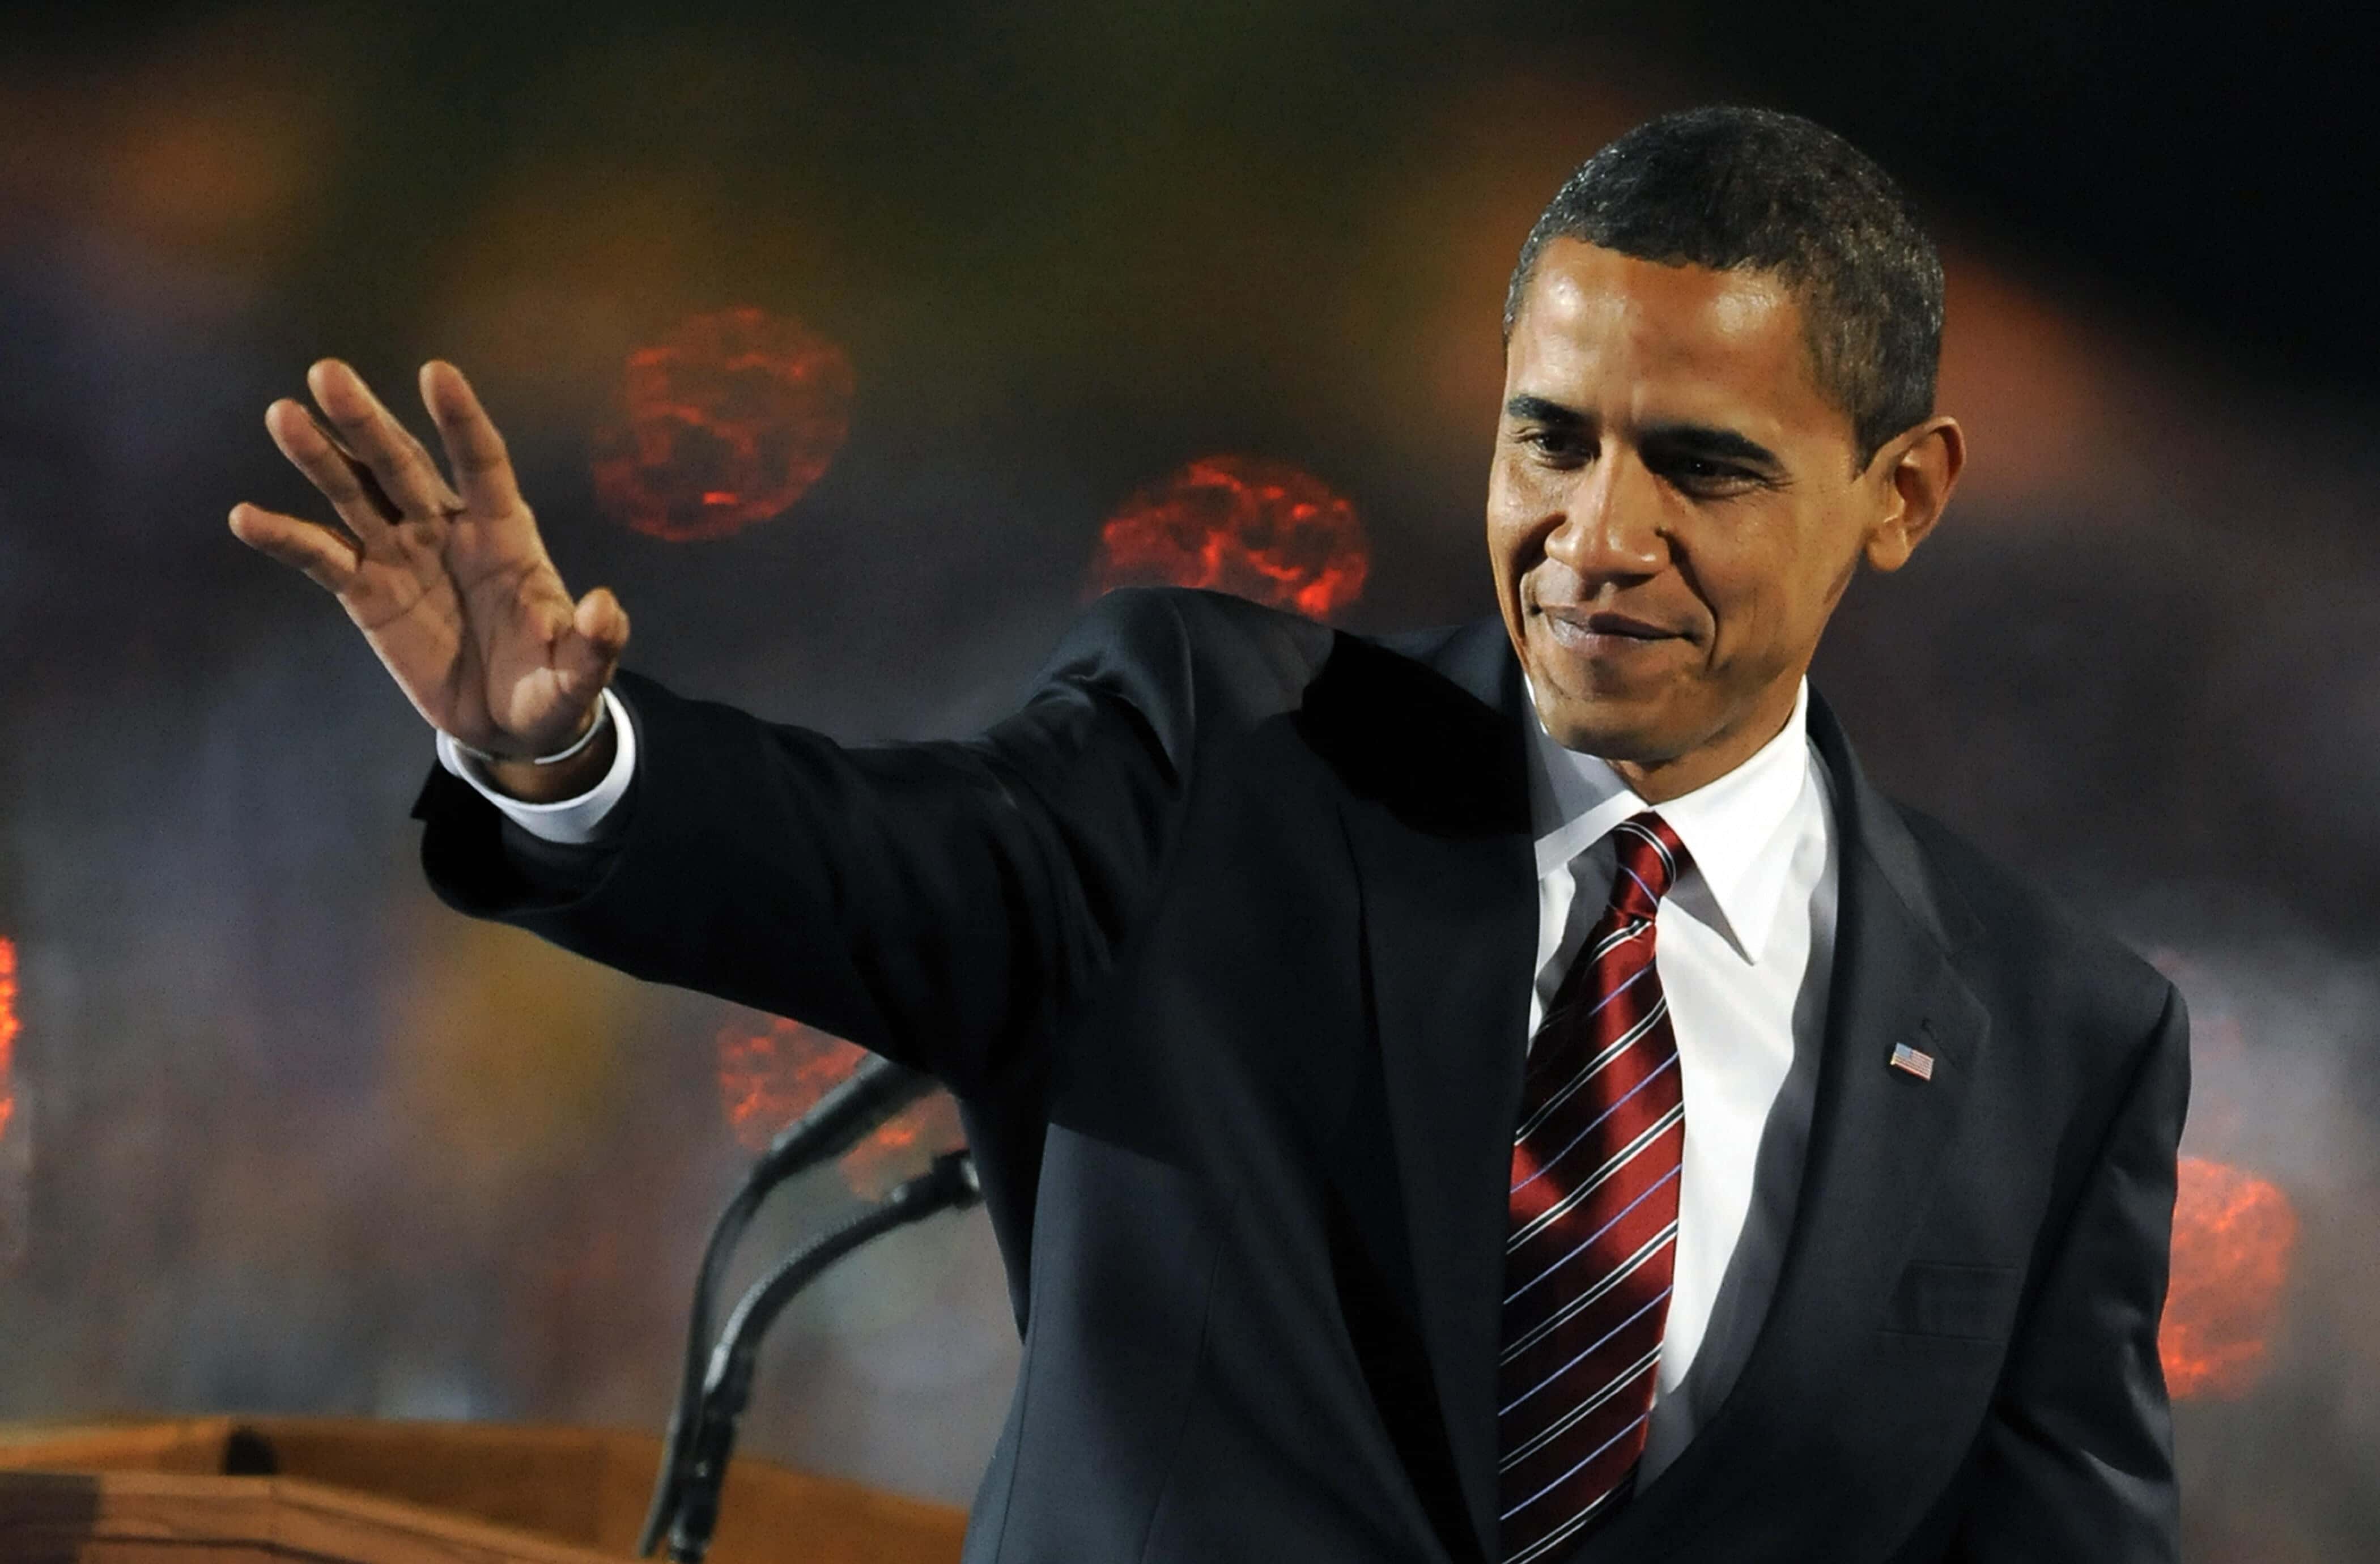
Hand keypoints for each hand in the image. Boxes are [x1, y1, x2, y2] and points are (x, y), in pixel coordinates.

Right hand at [231, 360, 628, 793]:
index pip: (483, 464)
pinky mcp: (367, 593)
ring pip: (356, 495)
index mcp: (505, 535)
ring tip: (283, 415)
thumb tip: (605, 607)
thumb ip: (594, 642)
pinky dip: (286, 539)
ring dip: (321, 457)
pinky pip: (322, 558)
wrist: (511, 726)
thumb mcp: (580, 674)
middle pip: (404, 465)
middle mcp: (448, 531)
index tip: (437, 372)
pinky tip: (245, 518)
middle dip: (368, 422)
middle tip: (328, 373)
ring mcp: (402, 556)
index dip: (461, 421)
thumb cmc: (552, 687)